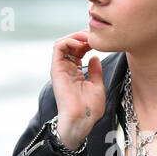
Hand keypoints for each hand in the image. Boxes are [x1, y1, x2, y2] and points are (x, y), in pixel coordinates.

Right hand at [49, 31, 104, 149]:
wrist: (81, 119)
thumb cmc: (90, 109)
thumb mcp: (97, 86)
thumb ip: (95, 71)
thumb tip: (95, 57)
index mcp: (75, 72)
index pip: (78, 50)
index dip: (88, 42)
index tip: (99, 41)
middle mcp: (66, 68)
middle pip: (70, 43)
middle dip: (82, 36)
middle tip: (94, 36)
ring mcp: (60, 68)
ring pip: (63, 42)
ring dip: (75, 36)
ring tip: (87, 39)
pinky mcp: (56, 69)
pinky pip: (58, 47)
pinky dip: (69, 41)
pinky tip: (81, 44)